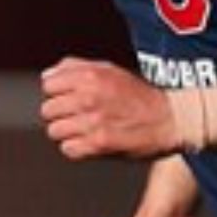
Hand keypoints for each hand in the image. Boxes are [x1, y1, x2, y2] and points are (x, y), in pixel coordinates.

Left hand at [41, 58, 176, 159]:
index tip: (69, 97)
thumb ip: (76, 67)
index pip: (47, 84)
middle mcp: (88, 97)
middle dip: (61, 114)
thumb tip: (48, 75)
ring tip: (86, 130)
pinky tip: (91, 142)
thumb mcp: (109, 70)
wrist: (168, 119)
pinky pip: (68, 149)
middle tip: (79, 116)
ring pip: (55, 131)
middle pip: (47, 110)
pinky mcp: (98, 144)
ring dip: (68, 133)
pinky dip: (77, 148)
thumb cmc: (138, 95)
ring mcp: (92, 122)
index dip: (57, 92)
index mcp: (89, 76)